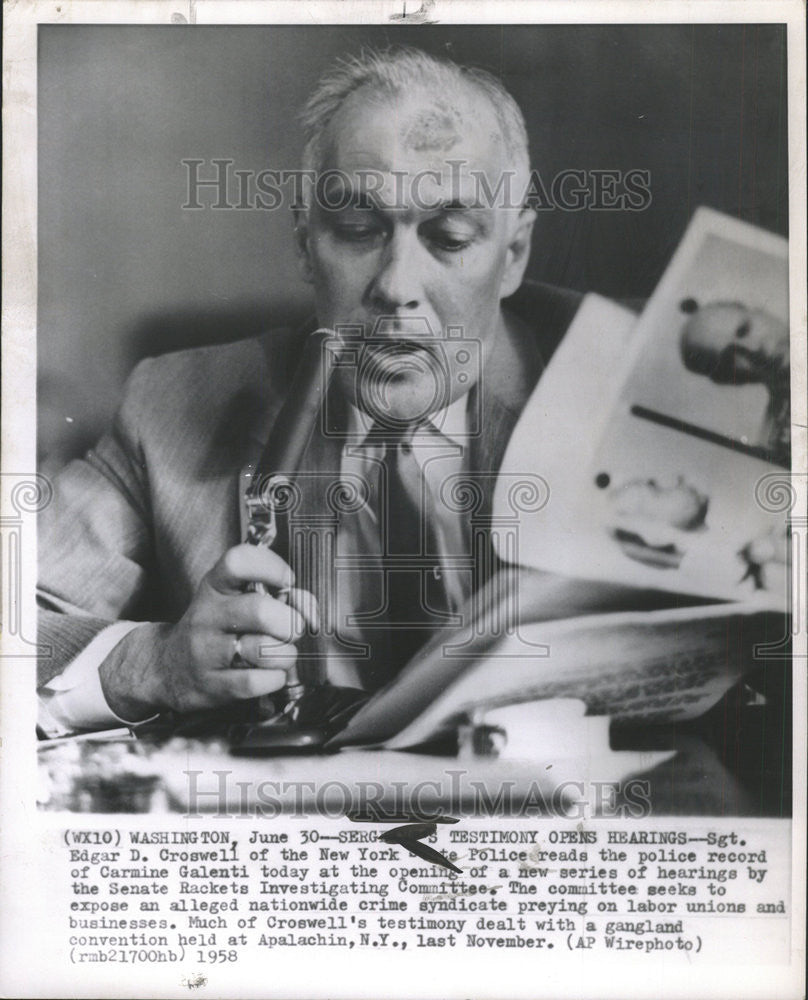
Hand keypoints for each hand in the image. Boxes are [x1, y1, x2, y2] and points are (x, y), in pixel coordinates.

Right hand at [99, 544, 317, 718]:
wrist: (167, 668)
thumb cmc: (216, 629)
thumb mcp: (233, 601)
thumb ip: (274, 596)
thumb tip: (305, 604)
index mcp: (215, 587)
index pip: (238, 562)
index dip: (270, 567)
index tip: (287, 580)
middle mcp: (207, 615)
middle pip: (259, 610)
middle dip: (290, 622)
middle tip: (294, 629)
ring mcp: (205, 651)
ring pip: (261, 649)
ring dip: (285, 654)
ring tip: (282, 654)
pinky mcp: (210, 684)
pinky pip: (254, 682)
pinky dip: (274, 679)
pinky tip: (271, 674)